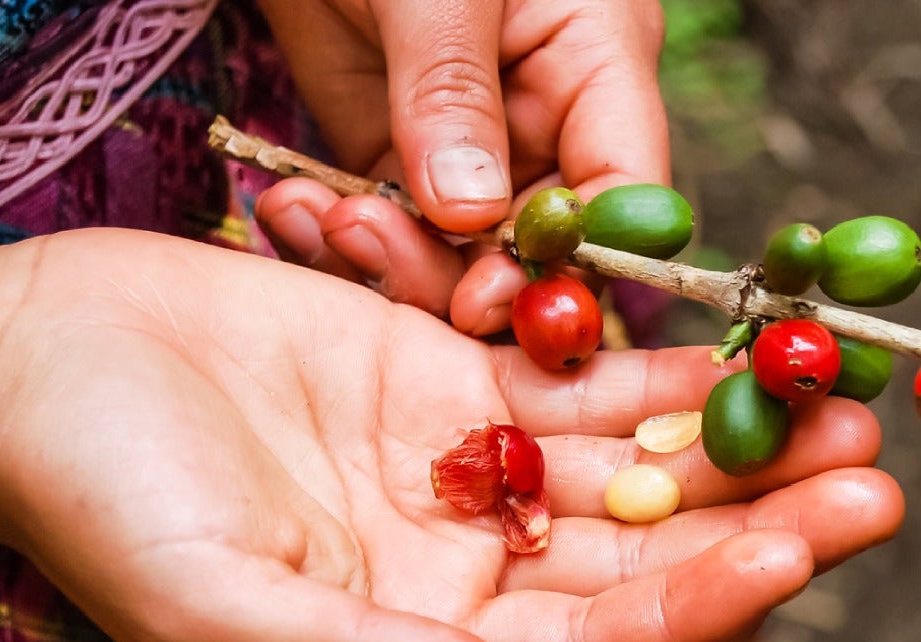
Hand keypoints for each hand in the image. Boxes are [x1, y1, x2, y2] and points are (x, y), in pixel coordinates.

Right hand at [0, 229, 902, 641]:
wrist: (46, 368)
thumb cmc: (99, 499)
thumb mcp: (216, 605)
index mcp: (413, 639)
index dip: (687, 608)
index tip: (786, 557)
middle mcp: (456, 560)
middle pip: (634, 555)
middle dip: (752, 522)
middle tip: (866, 484)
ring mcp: (459, 463)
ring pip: (624, 463)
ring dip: (728, 440)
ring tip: (831, 407)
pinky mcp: (445, 373)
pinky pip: (570, 377)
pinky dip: (649, 365)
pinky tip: (730, 350)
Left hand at [253, 0, 669, 329]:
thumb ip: (454, 91)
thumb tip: (471, 213)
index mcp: (596, 63)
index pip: (621, 192)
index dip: (576, 263)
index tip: (492, 298)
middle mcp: (544, 122)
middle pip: (537, 249)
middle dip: (465, 278)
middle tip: (381, 260)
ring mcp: (471, 151)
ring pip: (459, 258)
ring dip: (393, 263)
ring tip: (324, 220)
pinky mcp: (401, 164)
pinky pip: (392, 234)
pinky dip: (349, 241)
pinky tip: (299, 215)